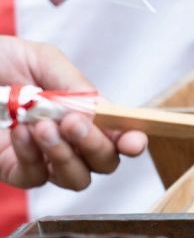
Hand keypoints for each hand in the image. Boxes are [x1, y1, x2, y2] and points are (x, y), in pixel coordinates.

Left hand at [0, 37, 146, 189]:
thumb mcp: (41, 58)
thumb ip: (76, 85)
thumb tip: (103, 110)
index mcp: (81, 111)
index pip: (118, 134)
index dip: (132, 141)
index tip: (134, 141)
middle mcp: (68, 139)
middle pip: (104, 163)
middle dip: (96, 146)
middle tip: (74, 123)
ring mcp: (42, 157)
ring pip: (76, 179)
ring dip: (66, 155)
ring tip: (43, 127)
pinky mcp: (14, 170)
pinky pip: (36, 178)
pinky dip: (32, 157)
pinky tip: (19, 132)